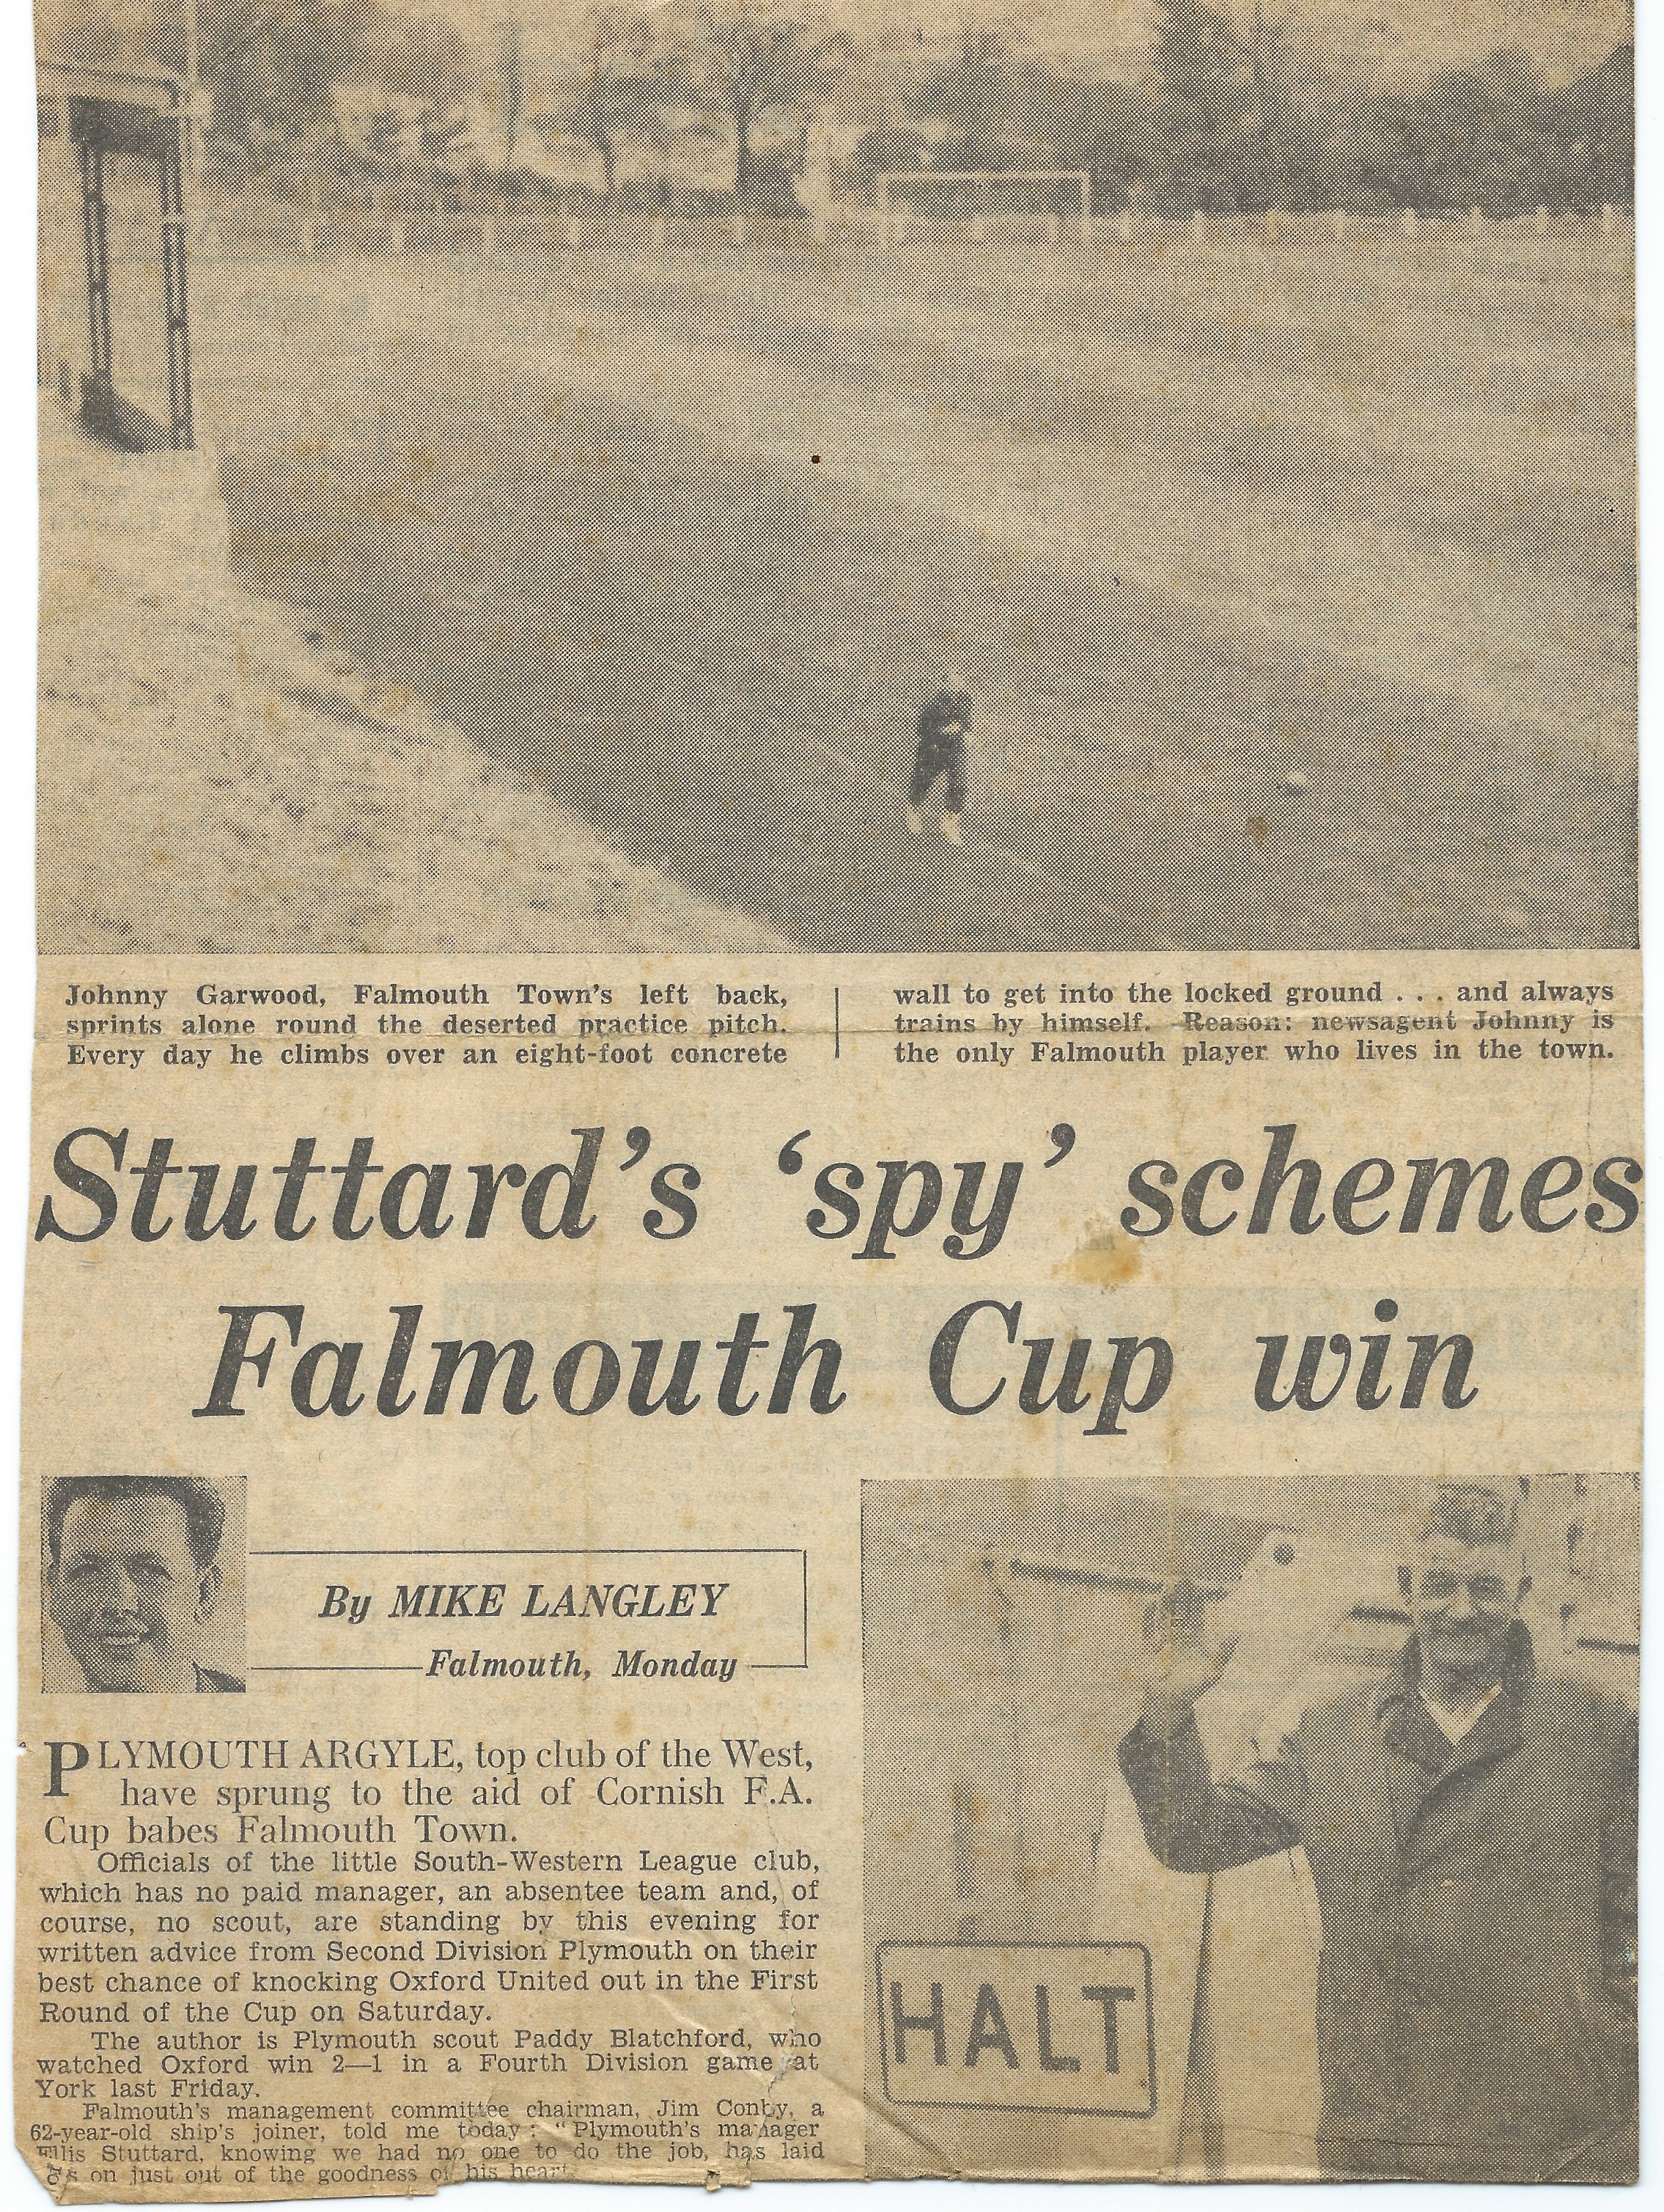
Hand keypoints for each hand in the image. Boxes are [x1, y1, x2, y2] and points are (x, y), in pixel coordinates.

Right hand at [1139, 1582, 1238, 1737]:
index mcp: (1195, 1637)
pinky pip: (1147, 1625)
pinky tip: (1151, 1603)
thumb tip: (1237, 1633)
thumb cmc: (1195, 1688)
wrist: (1170, 1701)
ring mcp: (1163, 1637)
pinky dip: (1149, 1614)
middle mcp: (1179, 1633)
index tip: (1197, 1584)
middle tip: (1181, 1577)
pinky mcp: (1149, 1644)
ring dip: (1165, 1599)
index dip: (1197, 1599)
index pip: (1196, 1613)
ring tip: (1166, 1586)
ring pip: (1164, 1614)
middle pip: (1179, 1609)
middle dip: (1180, 1593)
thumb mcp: (1213, 1672)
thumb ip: (1223, 1653)